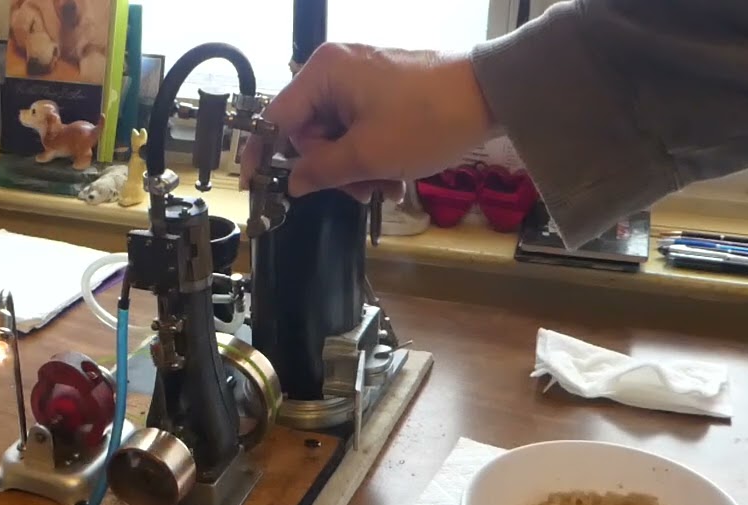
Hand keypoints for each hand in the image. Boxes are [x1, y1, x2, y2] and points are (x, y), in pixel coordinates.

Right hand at [240, 43, 495, 201]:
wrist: (492, 95)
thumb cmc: (429, 119)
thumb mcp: (368, 156)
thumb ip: (321, 171)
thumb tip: (291, 183)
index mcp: (323, 73)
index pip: (276, 119)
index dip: (265, 155)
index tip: (255, 186)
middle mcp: (337, 69)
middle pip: (309, 132)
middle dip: (333, 169)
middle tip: (361, 192)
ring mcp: (362, 78)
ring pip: (337, 136)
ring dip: (356, 169)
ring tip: (386, 187)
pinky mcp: (383, 89)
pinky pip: (361, 127)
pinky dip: (372, 155)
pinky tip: (394, 176)